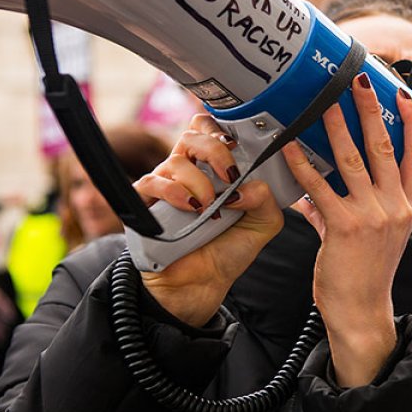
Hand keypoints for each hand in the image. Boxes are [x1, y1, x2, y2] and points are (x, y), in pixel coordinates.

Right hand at [134, 114, 283, 327]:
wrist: (203, 283)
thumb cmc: (228, 249)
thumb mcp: (263, 223)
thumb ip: (266, 198)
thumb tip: (246, 186)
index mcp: (213, 167)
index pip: (208, 127)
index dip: (220, 127)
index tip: (236, 144)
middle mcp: (188, 170)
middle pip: (192, 134)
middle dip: (215, 150)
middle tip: (228, 176)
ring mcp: (165, 184)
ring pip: (177, 160)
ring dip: (199, 183)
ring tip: (209, 209)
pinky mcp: (145, 203)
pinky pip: (152, 182)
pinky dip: (174, 192)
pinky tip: (190, 208)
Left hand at [283, 74, 411, 386]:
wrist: (362, 312)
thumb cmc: (365, 273)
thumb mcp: (371, 235)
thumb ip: (347, 207)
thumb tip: (316, 191)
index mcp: (408, 206)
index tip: (404, 96)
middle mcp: (396, 206)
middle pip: (386, 146)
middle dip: (372, 109)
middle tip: (360, 80)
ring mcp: (373, 215)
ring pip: (355, 159)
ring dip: (338, 126)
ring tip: (326, 103)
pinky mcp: (345, 226)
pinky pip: (321, 186)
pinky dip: (303, 164)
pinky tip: (290, 146)